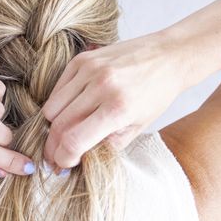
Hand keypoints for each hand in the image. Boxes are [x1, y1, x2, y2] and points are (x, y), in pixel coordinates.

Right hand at [40, 32, 186, 170]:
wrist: (168, 56)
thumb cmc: (156, 94)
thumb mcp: (137, 128)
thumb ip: (107, 145)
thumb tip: (78, 158)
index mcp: (118, 109)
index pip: (74, 141)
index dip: (64, 158)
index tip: (64, 165)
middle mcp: (101, 87)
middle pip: (59, 126)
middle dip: (54, 147)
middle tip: (55, 157)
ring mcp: (89, 70)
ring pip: (51, 108)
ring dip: (54, 126)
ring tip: (63, 134)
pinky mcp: (82, 59)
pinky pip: (56, 89)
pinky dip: (58, 105)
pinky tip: (69, 112)